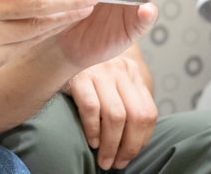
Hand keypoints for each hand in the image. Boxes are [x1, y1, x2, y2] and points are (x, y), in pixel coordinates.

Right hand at [64, 55, 156, 169]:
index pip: (148, 112)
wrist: (62, 48)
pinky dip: (93, 130)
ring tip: (104, 160)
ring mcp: (100, 70)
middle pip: (136, 116)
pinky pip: (91, 108)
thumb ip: (124, 104)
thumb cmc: (87, 76)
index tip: (127, 156)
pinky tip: (92, 141)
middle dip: (128, 147)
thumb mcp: (112, 84)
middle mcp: (119, 69)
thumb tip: (131, 145)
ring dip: (111, 145)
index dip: (141, 140)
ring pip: (116, 116)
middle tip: (116, 163)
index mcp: (132, 73)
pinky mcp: (78, 76)